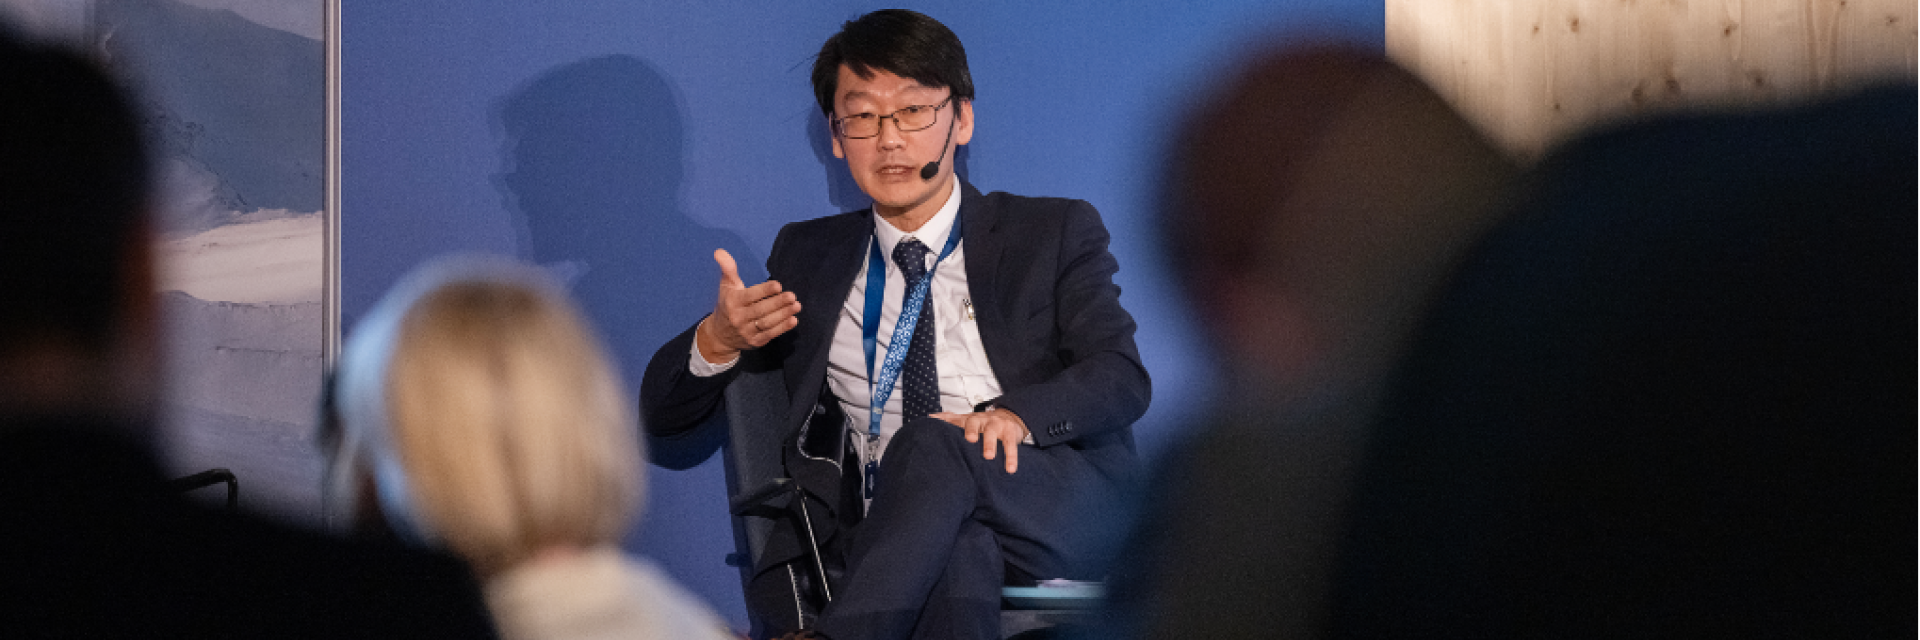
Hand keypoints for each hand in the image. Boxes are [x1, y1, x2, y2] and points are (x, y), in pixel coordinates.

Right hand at [695, 248, 799, 362]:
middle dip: (777, 303)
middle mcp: (738, 318)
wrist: (720, 335)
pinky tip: (793, 320)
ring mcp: (747, 331)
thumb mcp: (726, 286)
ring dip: (783, 315)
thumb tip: (720, 251)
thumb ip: (727, 269)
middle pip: (760, 310)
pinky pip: (770, 334)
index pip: (749, 296)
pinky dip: (782, 328)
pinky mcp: (755, 341)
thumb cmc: (726, 305)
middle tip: (792, 296)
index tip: (778, 285)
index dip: (764, 291)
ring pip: (767, 323)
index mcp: (732, 302)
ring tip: (796, 306)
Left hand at [932, 408, 1029, 473]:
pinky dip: (1011, 457)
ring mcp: (997, 425)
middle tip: (970, 441)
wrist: (1009, 416)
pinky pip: (1011, 445)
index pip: (957, 421)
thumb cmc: (983, 423)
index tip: (942, 431)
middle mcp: (982, 420)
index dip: (950, 424)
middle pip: (975, 423)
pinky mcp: (1010, 433)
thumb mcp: (967, 419)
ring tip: (988, 456)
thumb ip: (950, 419)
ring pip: (993, 433)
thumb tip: (930, 418)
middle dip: (972, 431)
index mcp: (969, 420)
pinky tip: (1010, 469)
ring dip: (990, 444)